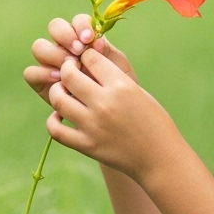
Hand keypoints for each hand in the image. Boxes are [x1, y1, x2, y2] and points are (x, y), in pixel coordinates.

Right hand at [23, 14, 136, 104]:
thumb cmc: (118, 92)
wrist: (114, 118)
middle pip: (55, 27)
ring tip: (69, 67)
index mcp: (85, 39)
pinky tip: (58, 81)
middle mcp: (65, 47)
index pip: (78, 22)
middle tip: (78, 52)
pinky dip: (42, 74)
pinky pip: (31, 72)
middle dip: (65, 36)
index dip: (80, 26)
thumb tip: (96, 42)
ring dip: (53, 54)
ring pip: (39, 47)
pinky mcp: (41, 82)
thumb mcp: (119, 72)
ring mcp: (51, 63)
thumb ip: (108, 55)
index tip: (89, 39)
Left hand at [46, 47, 181, 181]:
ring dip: (57, 91)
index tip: (85, 59)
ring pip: (58, 99)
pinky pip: (56, 129)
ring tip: (62, 91)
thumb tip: (89, 61)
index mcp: (121, 86)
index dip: (85, 55)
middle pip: (69, 75)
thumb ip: (113, 77)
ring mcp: (93, 125)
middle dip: (66, 68)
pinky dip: (53, 120)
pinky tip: (60, 116)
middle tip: (69, 71)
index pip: (91, 58)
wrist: (160, 158)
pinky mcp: (86, 145)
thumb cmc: (153, 122)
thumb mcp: (138, 92)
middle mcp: (105, 103)